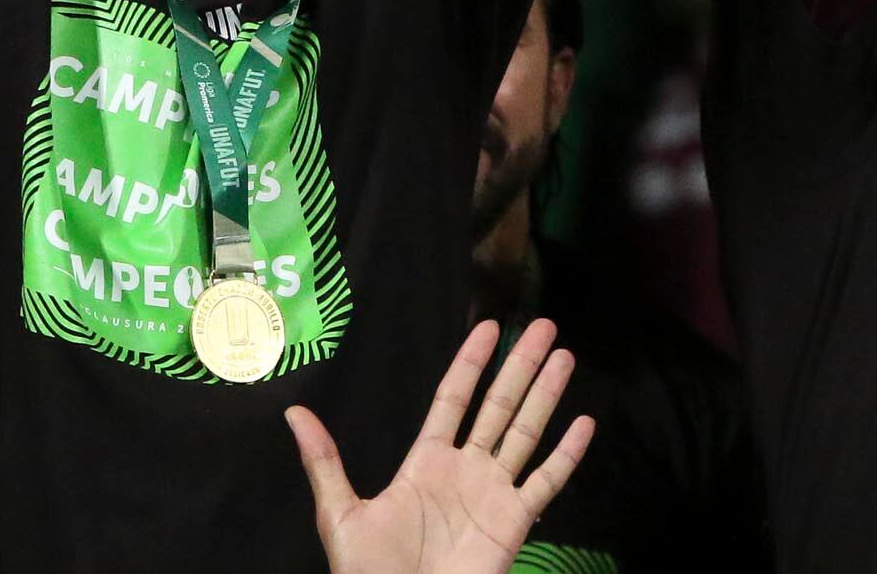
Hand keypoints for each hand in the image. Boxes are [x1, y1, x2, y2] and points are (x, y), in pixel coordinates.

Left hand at [287, 319, 594, 573]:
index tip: (486, 327)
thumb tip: (293, 412)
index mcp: (426, 462)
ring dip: (545, 396)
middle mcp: (465, 470)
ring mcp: (493, 495)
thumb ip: (324, 462)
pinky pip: (545, 482)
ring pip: (525, 433)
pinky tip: (584, 423)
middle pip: (497, 406)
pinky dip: (566, 454)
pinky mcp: (514, 522)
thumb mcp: (341, 515)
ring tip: (564, 356)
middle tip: (541, 326)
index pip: (453, 399)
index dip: (470, 363)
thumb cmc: (371, 572)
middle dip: (519, 366)